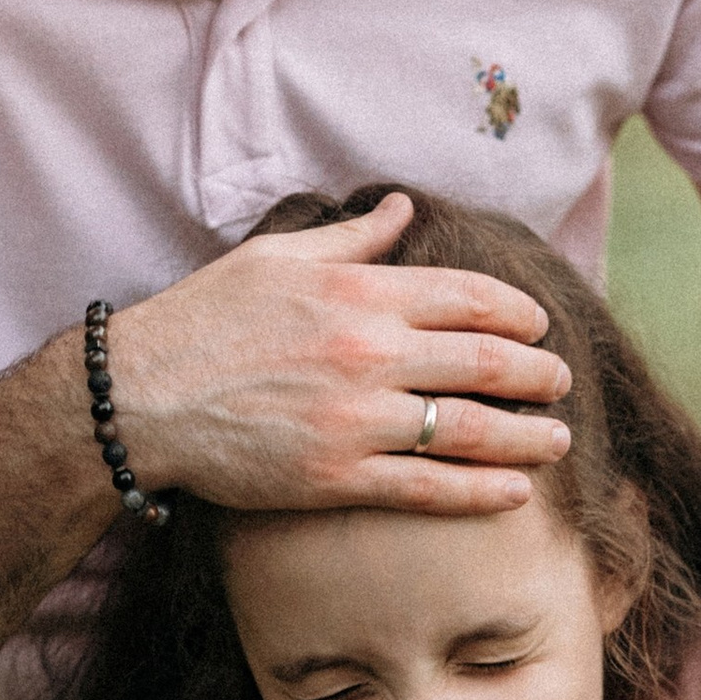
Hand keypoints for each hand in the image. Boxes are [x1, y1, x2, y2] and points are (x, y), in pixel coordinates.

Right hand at [106, 193, 572, 514]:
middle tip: (562, 382)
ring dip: (528, 435)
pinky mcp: (337, 476)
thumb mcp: (276, 259)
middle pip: (486, 363)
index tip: (539, 324)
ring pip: (471, 429)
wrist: (138, 397)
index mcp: (358, 293)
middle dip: (539, 374)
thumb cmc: (202, 321)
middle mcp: (369, 352)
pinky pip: (428, 487)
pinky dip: (481, 491)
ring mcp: (356, 418)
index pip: (469, 297)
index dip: (518, 313)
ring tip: (557, 439)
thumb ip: (351, 240)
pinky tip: (516, 492)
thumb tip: (400, 207)